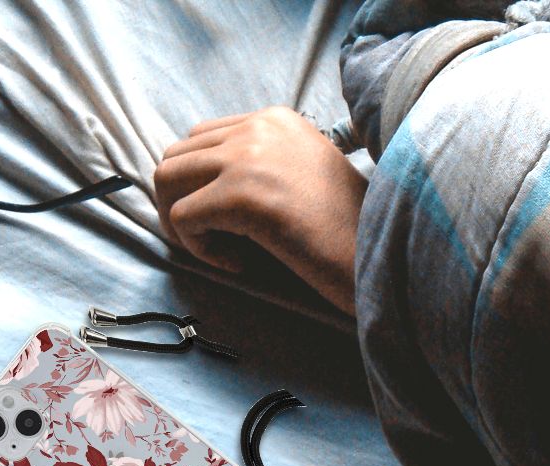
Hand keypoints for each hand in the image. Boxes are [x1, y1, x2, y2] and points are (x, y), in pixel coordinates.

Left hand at [154, 106, 367, 314]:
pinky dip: (198, 249)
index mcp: (275, 118)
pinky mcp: (242, 195)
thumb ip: (261, 165)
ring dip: (180, 222)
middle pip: (175, 155)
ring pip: (166, 180)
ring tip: (216, 250)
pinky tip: (237, 263)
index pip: (200, 138)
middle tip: (207, 240)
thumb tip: (201, 187)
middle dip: (178, 202)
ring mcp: (248, 157)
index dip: (197, 184)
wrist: (383, 253)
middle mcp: (258, 126)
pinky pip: (182, 218)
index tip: (223, 221)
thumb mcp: (304, 173)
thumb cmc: (349, 228)